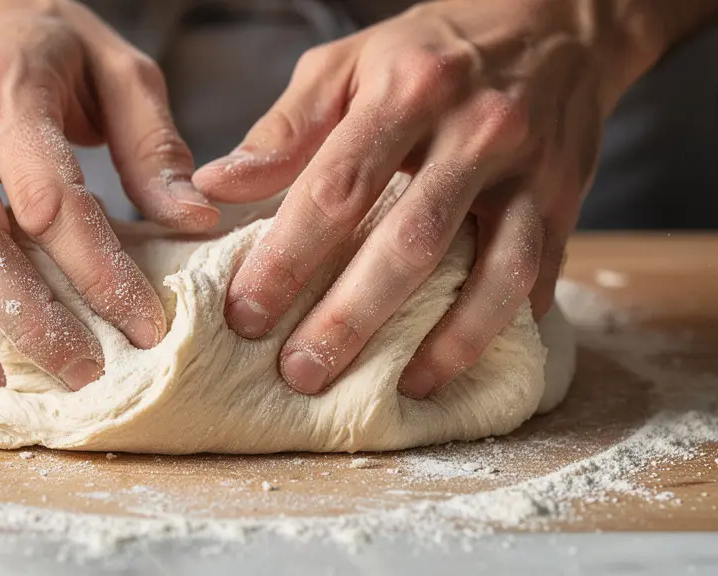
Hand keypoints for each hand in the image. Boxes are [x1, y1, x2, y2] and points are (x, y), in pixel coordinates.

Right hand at [0, 0, 218, 389]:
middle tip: (83, 375)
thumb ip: (153, 147)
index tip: (145, 326)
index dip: (100, 273)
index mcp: (10, 97)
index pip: (54, 202)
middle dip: (30, 322)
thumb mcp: (118, 71)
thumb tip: (193, 222)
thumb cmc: (46, 43)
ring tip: (1, 381)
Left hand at [193, 0, 689, 397]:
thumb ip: (283, 130)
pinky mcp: (566, 200)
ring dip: (442, 342)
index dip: (287, 258)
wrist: (551, 23)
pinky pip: (538, 275)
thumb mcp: (346, 65)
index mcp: (406, 90)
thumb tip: (214, 187)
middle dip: (350, 318)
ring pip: (491, 273)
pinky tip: (460, 361)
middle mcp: (474, 130)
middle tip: (301, 371)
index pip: (336, 189)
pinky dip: (500, 325)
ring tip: (396, 387)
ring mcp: (529, 170)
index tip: (246, 313)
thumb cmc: (428, 51)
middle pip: (408, 244)